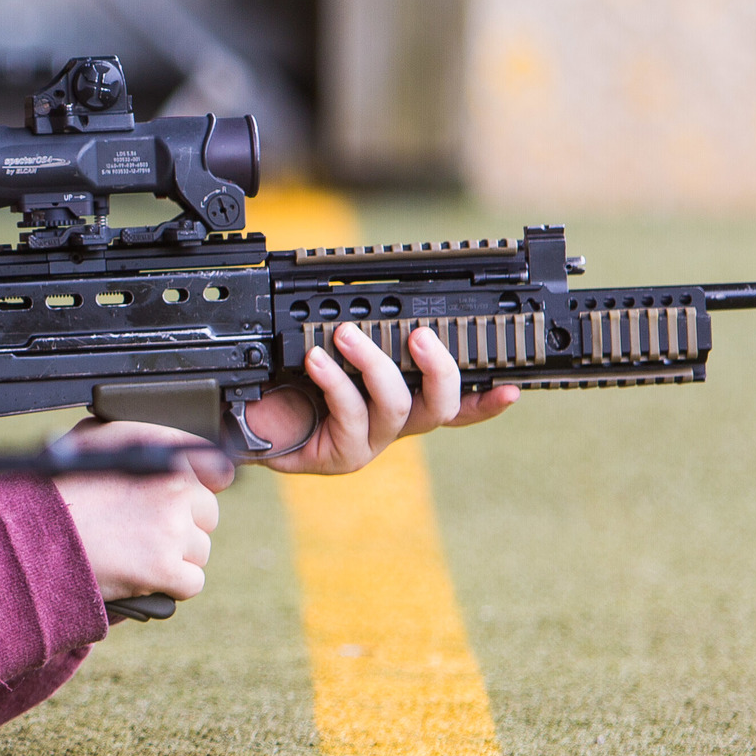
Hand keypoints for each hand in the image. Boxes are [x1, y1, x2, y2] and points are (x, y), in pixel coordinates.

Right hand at [50, 419, 224, 603]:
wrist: (31, 534)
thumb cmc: (57, 489)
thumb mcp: (93, 439)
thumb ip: (137, 437)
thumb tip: (181, 450)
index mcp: (163, 454)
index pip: (215, 470)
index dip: (194, 492)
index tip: (179, 504)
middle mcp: (174, 487)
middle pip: (207, 514)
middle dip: (184, 527)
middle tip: (146, 534)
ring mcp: (171, 528)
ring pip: (200, 551)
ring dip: (175, 559)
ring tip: (136, 555)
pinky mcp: (165, 567)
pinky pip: (191, 583)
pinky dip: (170, 587)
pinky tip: (142, 576)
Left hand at [251, 323, 517, 474]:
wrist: (244, 422)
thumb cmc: (290, 384)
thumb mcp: (333, 355)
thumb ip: (366, 337)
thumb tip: (381, 299)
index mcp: (403, 402)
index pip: (457, 405)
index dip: (487, 401)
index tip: (512, 388)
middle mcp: (393, 426)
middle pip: (441, 407)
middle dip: (439, 369)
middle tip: (421, 336)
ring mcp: (369, 444)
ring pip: (396, 407)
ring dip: (374, 364)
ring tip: (346, 335)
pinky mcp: (339, 457)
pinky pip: (350, 416)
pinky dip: (335, 381)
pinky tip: (316, 360)